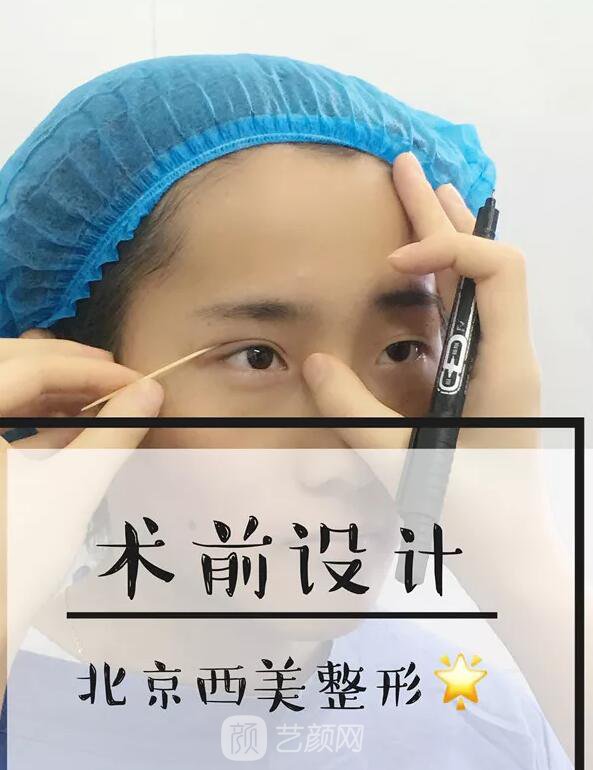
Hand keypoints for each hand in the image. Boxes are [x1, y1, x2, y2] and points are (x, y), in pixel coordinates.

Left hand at [0, 328, 163, 669]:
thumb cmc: (19, 559)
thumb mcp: (70, 490)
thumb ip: (112, 434)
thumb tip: (152, 391)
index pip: (27, 370)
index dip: (87, 370)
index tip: (137, 381)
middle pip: (6, 363)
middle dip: (62, 365)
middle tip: (114, 376)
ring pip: (0, 388)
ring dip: (49, 389)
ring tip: (101, 401)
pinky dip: (33, 417)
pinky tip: (74, 426)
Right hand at [300, 151, 548, 590]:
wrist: (509, 553)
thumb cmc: (472, 514)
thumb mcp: (407, 465)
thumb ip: (356, 416)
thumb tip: (314, 363)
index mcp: (504, 364)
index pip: (496, 270)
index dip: (445, 249)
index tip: (392, 265)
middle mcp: (504, 352)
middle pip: (485, 262)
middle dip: (441, 214)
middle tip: (403, 169)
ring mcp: (489, 363)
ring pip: (473, 283)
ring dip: (441, 236)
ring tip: (413, 191)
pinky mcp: (471, 378)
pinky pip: (457, 314)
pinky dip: (434, 279)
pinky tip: (411, 264)